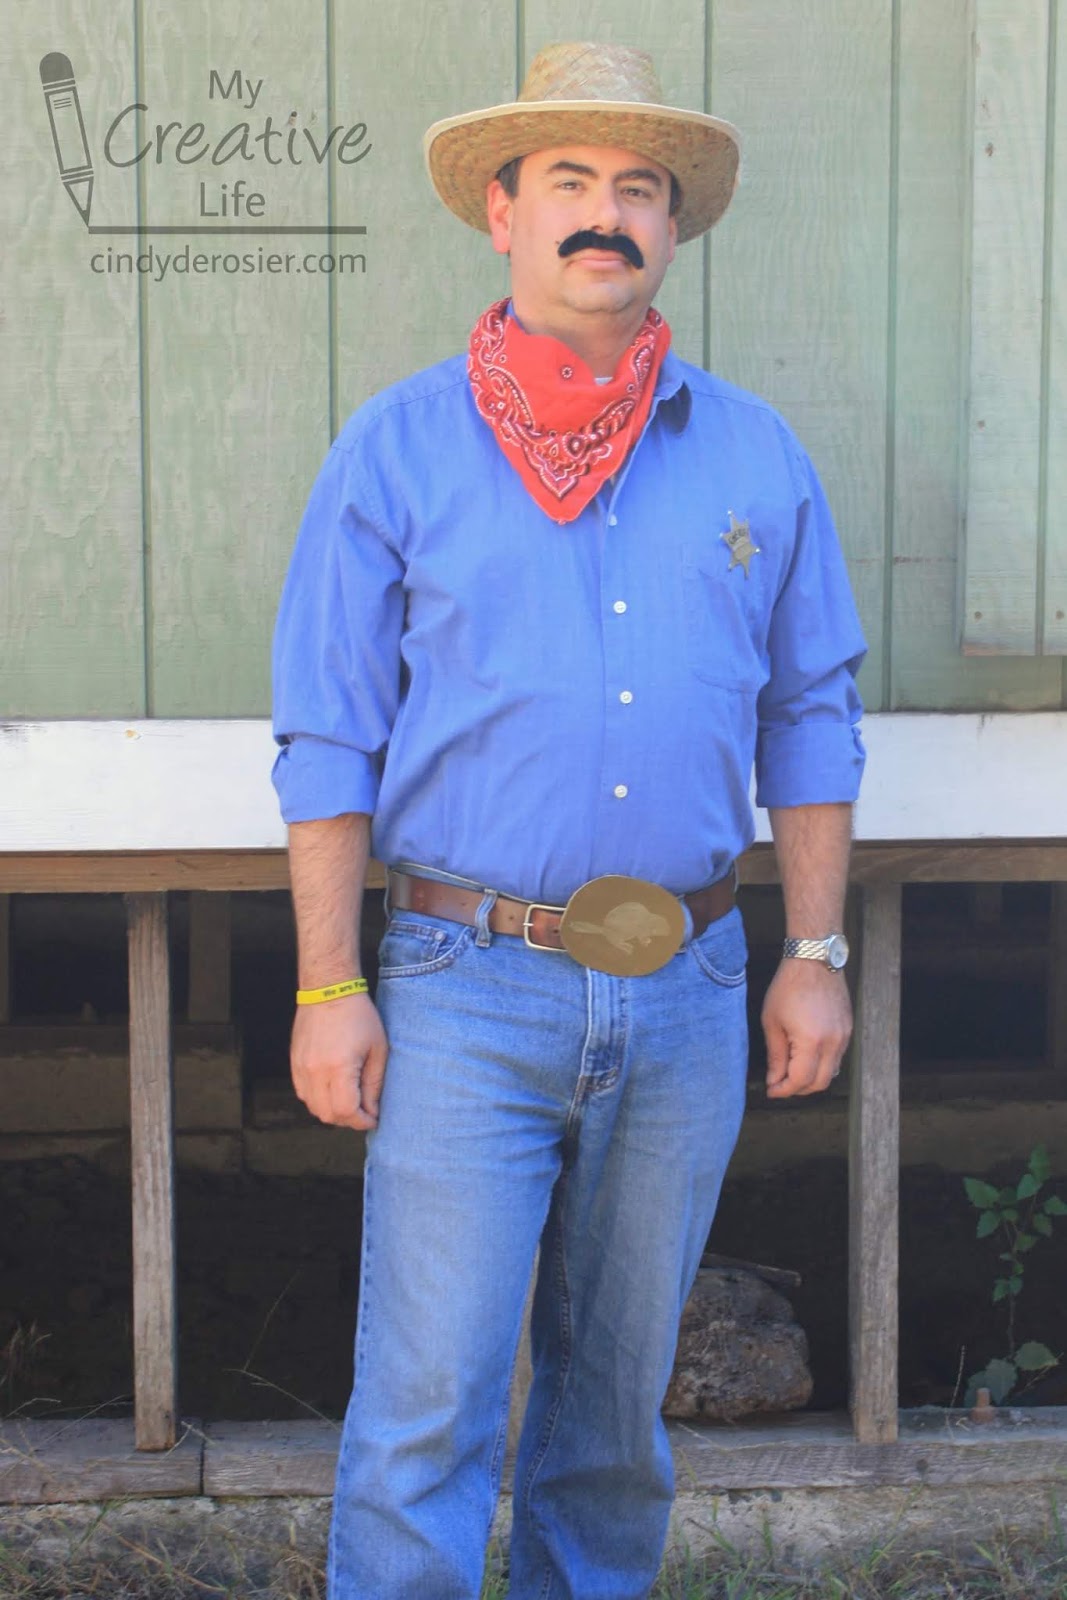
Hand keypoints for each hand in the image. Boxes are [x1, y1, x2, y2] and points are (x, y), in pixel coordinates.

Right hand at [290, 993, 387, 1129]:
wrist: (328, 989)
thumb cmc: (358, 1016)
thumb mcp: (377, 1049)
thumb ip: (373, 1084)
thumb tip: (371, 1111)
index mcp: (338, 1067)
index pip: (346, 1111)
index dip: (361, 1121)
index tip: (373, 1118)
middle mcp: (315, 1071)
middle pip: (327, 1115)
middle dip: (348, 1120)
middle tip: (364, 1112)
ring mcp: (301, 1068)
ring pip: (313, 1107)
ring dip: (332, 1111)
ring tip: (350, 1102)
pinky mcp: (294, 1063)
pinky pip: (303, 1093)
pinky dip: (318, 1099)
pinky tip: (333, 1090)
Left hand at [761, 958, 851, 1098]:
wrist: (814, 960)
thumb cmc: (788, 987)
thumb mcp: (772, 1022)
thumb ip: (775, 1055)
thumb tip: (774, 1080)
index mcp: (811, 1041)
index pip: (800, 1081)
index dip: (784, 1090)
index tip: (771, 1090)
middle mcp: (833, 1043)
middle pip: (819, 1083)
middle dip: (798, 1089)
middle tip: (779, 1084)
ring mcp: (844, 1036)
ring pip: (831, 1072)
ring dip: (811, 1078)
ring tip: (790, 1070)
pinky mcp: (848, 1029)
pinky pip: (837, 1058)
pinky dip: (822, 1064)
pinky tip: (805, 1056)